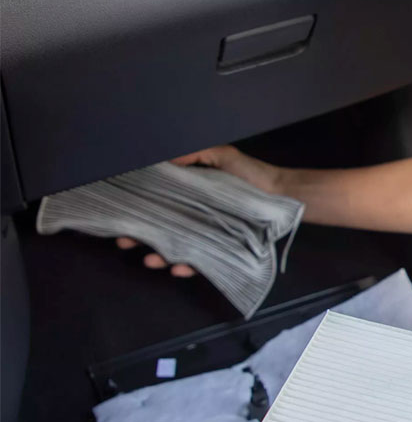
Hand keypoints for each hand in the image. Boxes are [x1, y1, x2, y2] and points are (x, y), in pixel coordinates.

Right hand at [116, 145, 281, 275]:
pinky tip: (177, 268)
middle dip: (139, 237)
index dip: (137, 210)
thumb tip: (165, 158)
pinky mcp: (221, 250)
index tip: (120, 214)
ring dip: (160, 256)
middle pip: (160, 230)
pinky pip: (201, 263)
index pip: (156, 205)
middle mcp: (193, 217)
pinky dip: (188, 267)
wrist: (281, 193)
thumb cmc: (250, 174)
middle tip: (124, 240)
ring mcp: (206, 235)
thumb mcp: (222, 156)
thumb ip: (195, 153)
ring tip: (150, 260)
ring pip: (176, 249)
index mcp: (188, 196)